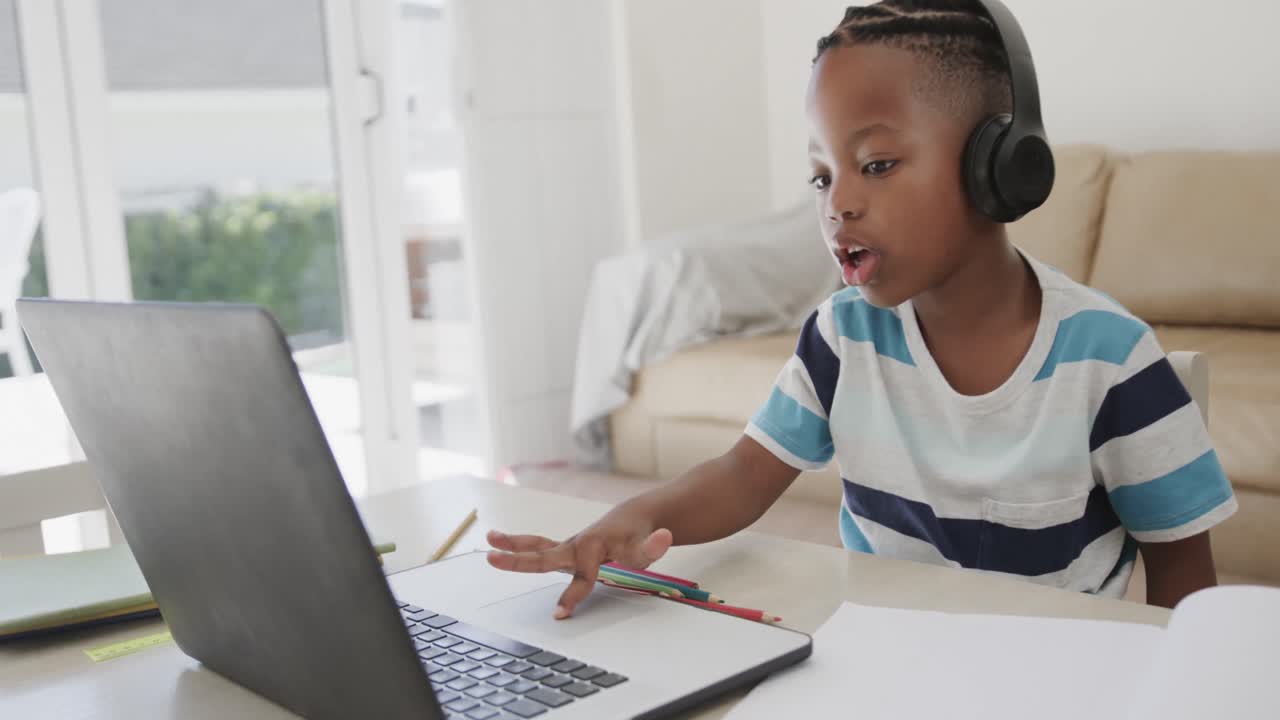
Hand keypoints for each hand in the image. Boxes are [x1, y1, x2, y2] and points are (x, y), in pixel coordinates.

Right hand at [486, 510, 672, 619]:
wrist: (634, 517)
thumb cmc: (639, 535)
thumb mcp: (649, 546)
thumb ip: (655, 546)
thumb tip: (665, 537)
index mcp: (592, 547)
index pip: (582, 576)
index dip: (573, 595)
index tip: (560, 615)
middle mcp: (575, 545)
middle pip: (544, 556)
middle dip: (519, 561)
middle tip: (493, 559)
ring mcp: (568, 547)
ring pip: (537, 546)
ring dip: (512, 545)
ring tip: (489, 544)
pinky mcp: (565, 550)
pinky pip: (539, 548)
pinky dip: (519, 547)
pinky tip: (499, 546)